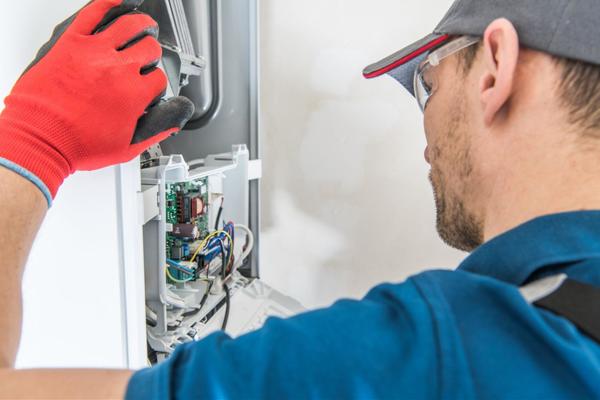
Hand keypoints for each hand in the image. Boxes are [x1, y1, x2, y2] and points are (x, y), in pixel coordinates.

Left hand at [0, 0, 193, 204]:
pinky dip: (108, 3)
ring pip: (129, 25)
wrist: (40, 138)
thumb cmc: (77, 144)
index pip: (158, 78)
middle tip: (148, 56)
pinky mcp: (72, 43)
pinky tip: (117, 1)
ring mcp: (95, 52)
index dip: (156, 83)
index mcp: (134, 94)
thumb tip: (172, 122)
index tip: (149, 86)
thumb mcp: (126, 148)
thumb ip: (155, 132)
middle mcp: (118, 69)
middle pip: (149, 48)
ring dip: (142, 24)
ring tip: (144, 25)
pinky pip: (93, 13)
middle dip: (152, 53)